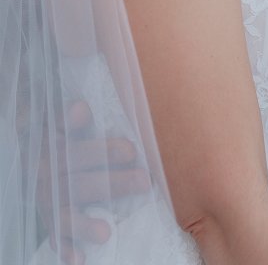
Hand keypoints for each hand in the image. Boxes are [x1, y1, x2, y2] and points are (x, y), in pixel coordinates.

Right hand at [37, 100, 150, 264]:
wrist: (32, 155)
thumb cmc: (60, 136)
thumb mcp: (62, 122)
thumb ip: (72, 117)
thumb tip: (81, 108)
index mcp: (55, 146)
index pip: (78, 147)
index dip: (103, 150)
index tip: (132, 150)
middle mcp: (48, 174)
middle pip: (81, 182)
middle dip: (114, 183)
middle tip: (144, 182)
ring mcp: (48, 199)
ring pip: (65, 213)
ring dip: (84, 224)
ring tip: (105, 232)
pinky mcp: (49, 218)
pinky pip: (56, 236)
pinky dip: (66, 248)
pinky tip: (79, 257)